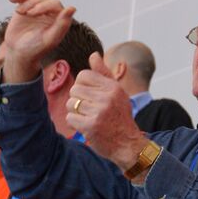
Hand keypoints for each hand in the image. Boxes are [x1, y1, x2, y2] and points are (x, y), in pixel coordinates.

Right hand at [3, 0, 75, 82]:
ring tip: (20, 12)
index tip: (32, 13)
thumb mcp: (50, 39)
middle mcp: (50, 12)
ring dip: (27, 2)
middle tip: (27, 14)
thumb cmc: (36, 48)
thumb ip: (62, 25)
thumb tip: (72, 8)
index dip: (45, 6)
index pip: (55, 4)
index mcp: (59, 19)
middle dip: (35, 4)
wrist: (19, 52)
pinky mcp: (26, 8)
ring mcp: (38, 9)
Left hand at [66, 54, 148, 169]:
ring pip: (71, 103)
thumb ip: (103, 73)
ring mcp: (99, 111)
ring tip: (88, 117)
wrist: (127, 143)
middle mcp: (107, 97)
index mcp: (113, 87)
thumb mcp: (116, 92)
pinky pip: (70, 117)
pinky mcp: (91, 126)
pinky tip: (86, 126)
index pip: (84, 75)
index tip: (90, 96)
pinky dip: (75, 123)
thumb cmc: (120, 116)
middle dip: (78, 99)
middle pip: (75, 89)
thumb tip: (93, 55)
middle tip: (89, 109)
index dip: (83, 85)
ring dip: (75, 112)